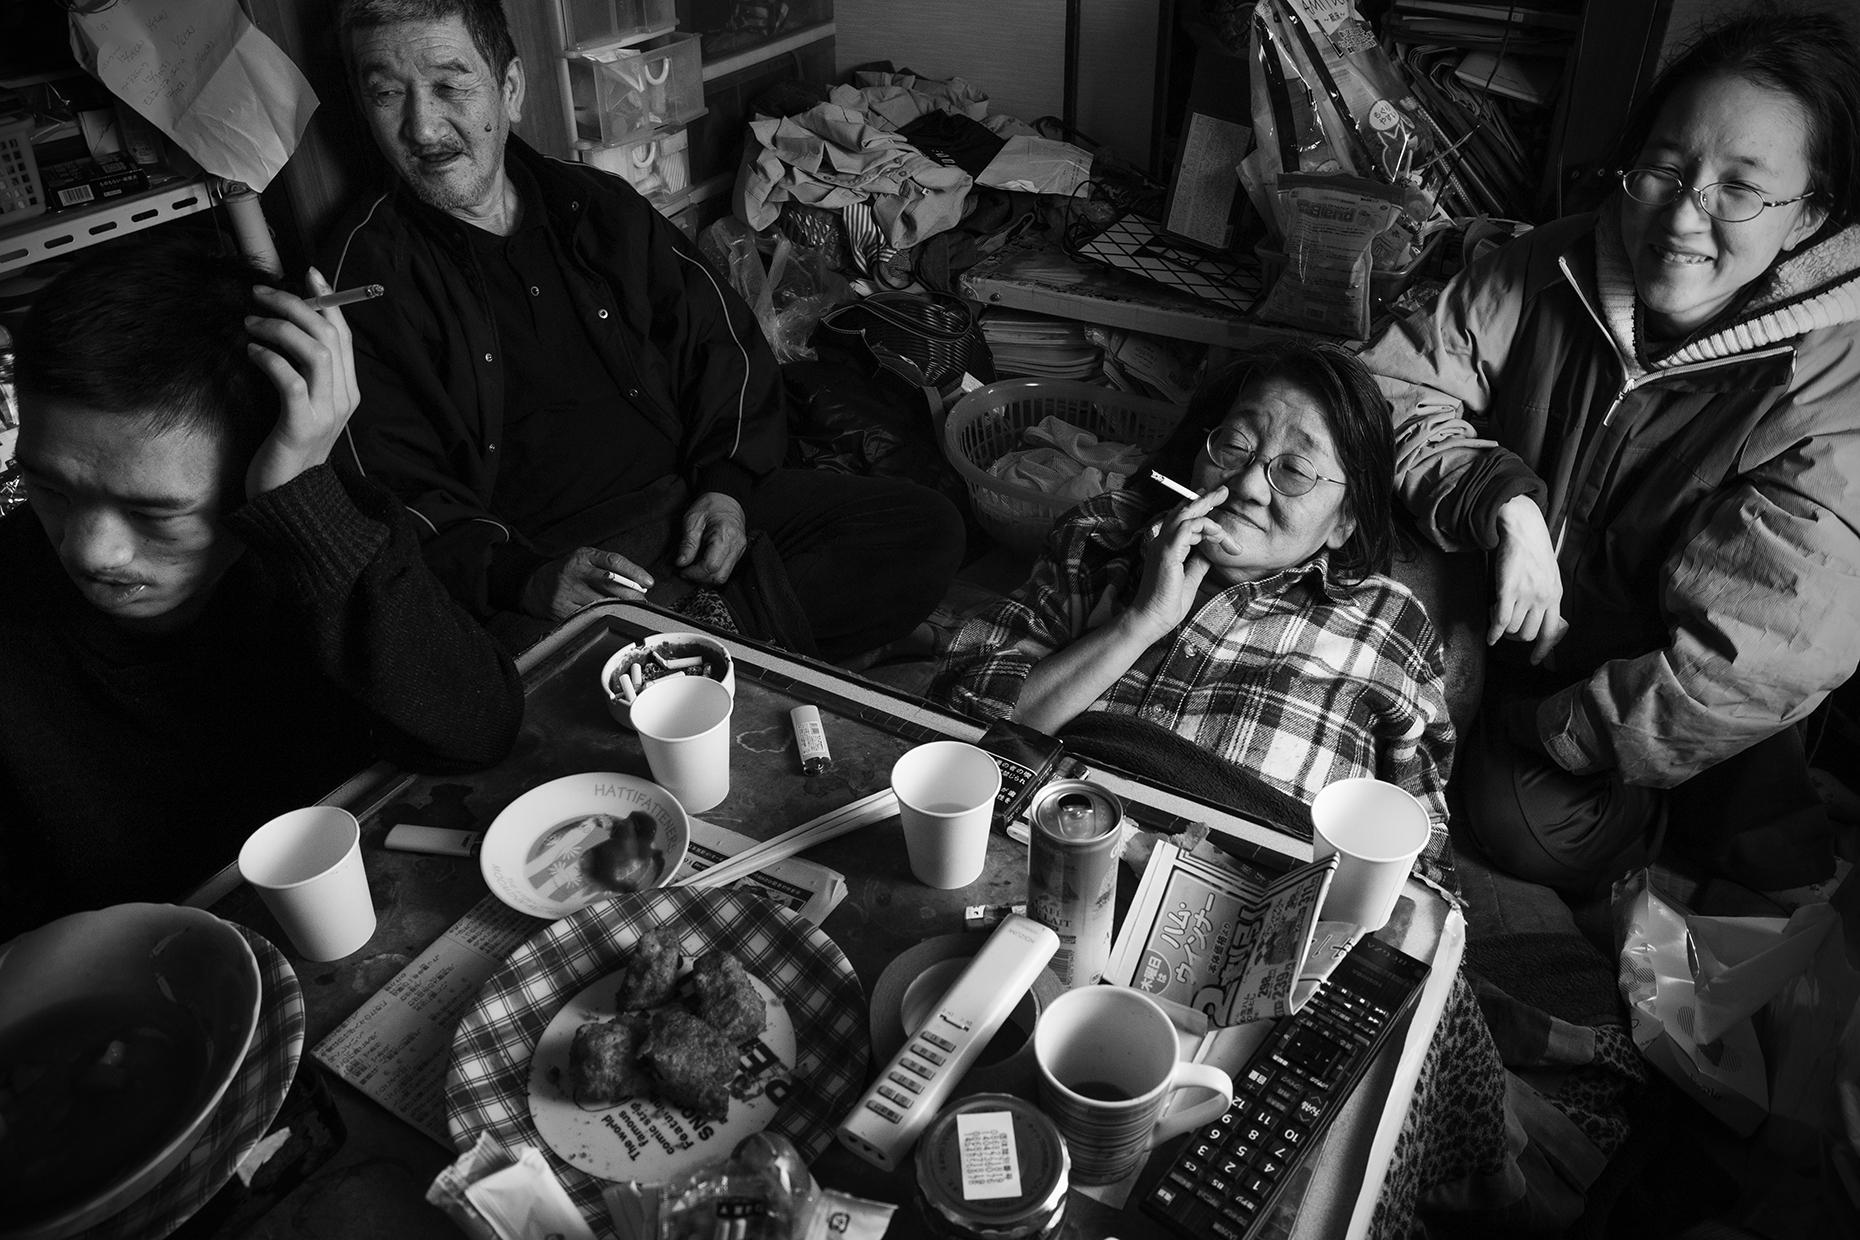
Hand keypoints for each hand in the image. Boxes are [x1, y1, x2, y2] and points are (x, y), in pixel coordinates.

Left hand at [243, 268, 360, 498]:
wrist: (288, 500)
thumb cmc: (287, 451)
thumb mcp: (301, 407)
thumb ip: (303, 374)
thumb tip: (284, 332)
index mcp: (347, 391)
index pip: (344, 334)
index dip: (329, 300)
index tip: (308, 274)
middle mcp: (343, 398)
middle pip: (329, 335)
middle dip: (295, 305)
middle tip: (261, 294)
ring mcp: (326, 412)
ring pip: (315, 351)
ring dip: (279, 328)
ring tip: (251, 323)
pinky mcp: (302, 424)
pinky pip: (290, 379)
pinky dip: (270, 359)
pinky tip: (251, 352)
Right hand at [520, 546, 654, 620]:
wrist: (535, 585)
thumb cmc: (568, 572)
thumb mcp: (586, 560)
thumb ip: (609, 568)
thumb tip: (638, 583)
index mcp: (583, 556)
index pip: (614, 561)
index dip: (634, 572)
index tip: (648, 582)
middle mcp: (575, 572)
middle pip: (611, 583)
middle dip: (632, 594)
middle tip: (644, 600)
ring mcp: (568, 591)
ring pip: (602, 602)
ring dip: (621, 607)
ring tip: (632, 610)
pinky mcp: (562, 608)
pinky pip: (588, 615)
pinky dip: (603, 617)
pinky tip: (611, 617)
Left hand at [676, 492, 748, 584]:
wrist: (726, 497)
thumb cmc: (709, 505)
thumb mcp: (692, 520)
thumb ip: (687, 544)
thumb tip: (681, 563)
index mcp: (725, 535)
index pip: (710, 566)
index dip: (694, 572)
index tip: (682, 570)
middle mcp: (736, 545)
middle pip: (719, 576)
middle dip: (700, 578)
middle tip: (686, 571)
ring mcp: (740, 550)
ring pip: (724, 576)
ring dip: (707, 576)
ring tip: (694, 567)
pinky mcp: (739, 552)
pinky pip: (727, 569)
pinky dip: (713, 571)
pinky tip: (703, 563)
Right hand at [1124, 486, 1234, 640]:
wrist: (1152, 618)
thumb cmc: (1168, 603)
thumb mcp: (1190, 579)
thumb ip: (1198, 563)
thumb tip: (1210, 552)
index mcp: (1166, 547)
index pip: (1181, 520)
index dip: (1197, 508)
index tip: (1214, 502)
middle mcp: (1162, 542)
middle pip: (1183, 510)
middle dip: (1205, 499)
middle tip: (1224, 491)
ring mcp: (1163, 545)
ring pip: (1188, 515)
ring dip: (1210, 515)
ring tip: (1227, 522)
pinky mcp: (1168, 552)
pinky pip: (1189, 527)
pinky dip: (1206, 527)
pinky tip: (1219, 536)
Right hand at [1491, 494, 1566, 663]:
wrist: (1522, 529)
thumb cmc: (1533, 551)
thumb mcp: (1549, 576)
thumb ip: (1546, 597)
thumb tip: (1538, 617)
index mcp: (1555, 596)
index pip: (1551, 632)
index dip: (1542, 650)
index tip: (1535, 660)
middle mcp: (1543, 599)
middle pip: (1529, 634)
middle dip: (1516, 637)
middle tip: (1507, 628)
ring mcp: (1526, 595)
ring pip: (1514, 629)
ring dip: (1504, 630)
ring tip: (1497, 617)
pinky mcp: (1508, 591)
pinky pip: (1501, 622)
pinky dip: (1494, 633)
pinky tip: (1489, 637)